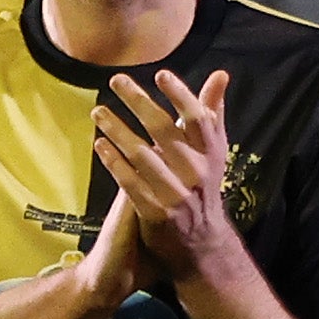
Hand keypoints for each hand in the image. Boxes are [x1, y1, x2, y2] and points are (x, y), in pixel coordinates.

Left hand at [88, 68, 237, 279]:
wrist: (202, 244)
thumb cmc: (203, 186)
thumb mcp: (213, 151)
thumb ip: (212, 113)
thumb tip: (220, 74)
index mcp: (212, 154)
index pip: (198, 119)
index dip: (181, 95)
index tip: (161, 74)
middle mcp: (197, 173)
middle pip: (165, 131)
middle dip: (138, 102)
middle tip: (116, 80)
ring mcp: (177, 195)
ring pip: (143, 156)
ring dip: (118, 130)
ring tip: (98, 111)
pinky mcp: (157, 214)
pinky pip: (131, 183)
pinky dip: (114, 163)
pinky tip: (99, 145)